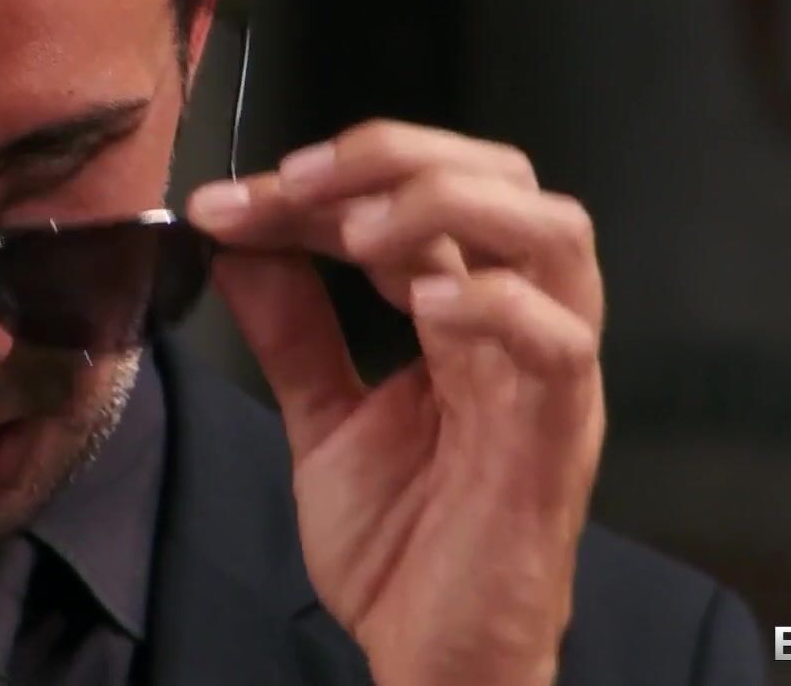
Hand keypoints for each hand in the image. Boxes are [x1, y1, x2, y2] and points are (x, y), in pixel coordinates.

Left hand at [188, 121, 602, 685]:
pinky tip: (419, 303)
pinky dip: (493, 304)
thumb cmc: (402, 548)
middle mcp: (518, 325)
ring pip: (555, 231)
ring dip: (451, 206)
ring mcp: (547, 376)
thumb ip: (292, 331)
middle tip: (297, 183)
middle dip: (397, 155)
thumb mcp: (323, 420)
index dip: (326, 182)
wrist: (434, 658)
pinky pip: (559, 343)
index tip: (232, 203)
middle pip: (502, 176)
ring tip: (359, 234)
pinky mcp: (559, 437)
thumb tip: (238, 242)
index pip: (415, 198)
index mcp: (465, 312)